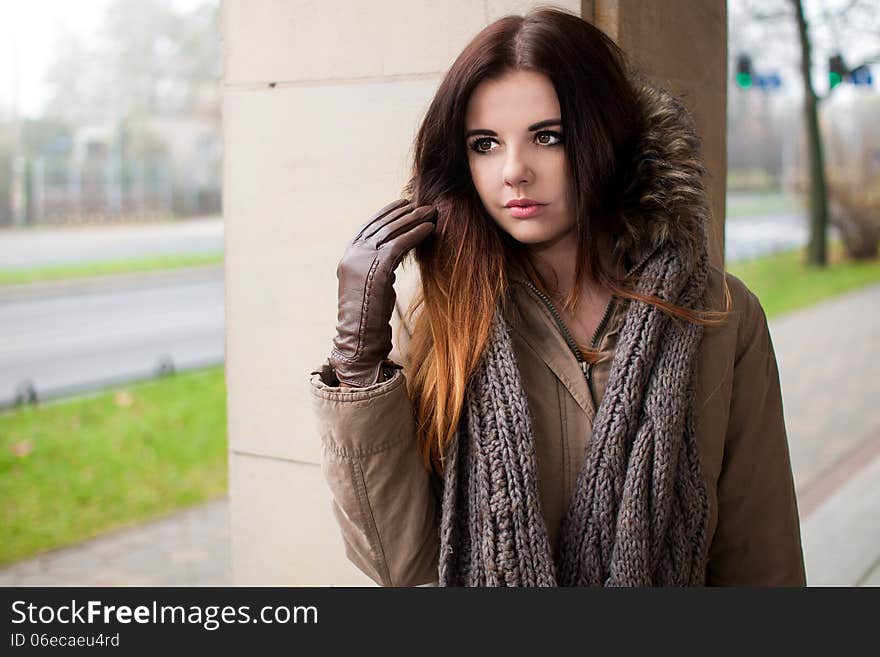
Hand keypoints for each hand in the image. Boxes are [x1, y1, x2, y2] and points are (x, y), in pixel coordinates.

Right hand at [329, 198, 436, 386]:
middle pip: (381, 226)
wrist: (359, 339)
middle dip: (403, 213)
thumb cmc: (369, 317)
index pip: (368, 227)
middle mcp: (352, 256)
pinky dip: (416, 234)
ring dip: (413, 220)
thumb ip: (377, 266)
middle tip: (423, 205)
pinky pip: (399, 244)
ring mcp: (362, 261)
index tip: (403, 204)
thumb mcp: (371, 285)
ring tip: (431, 212)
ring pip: (391, 232)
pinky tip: (430, 229)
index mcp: (348, 258)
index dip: (386, 213)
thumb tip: (394, 252)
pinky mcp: (377, 270)